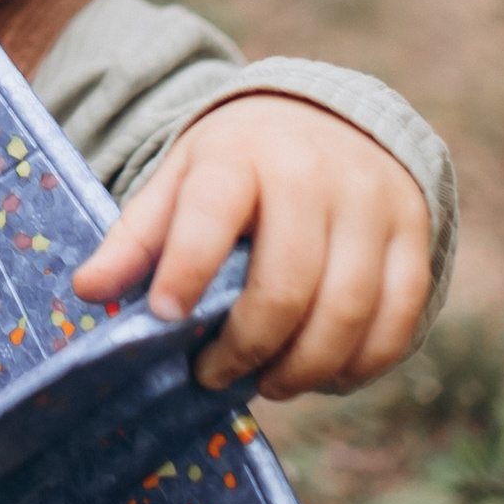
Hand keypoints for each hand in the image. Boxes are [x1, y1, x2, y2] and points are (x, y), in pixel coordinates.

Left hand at [75, 96, 432, 400]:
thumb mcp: (179, 183)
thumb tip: (88, 291)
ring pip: (348, 311)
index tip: (164, 317)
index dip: (185, 270)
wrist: (328, 120)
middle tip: (213, 376)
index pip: (211, 214)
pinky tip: (324, 377)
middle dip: (247, 347)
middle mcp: (315, 173)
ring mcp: (374, 203)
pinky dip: (362, 363)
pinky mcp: (415, 233)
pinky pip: (400, 316)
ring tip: (267, 384)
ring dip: (304, 368)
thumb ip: (137, 238)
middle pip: (287, 284)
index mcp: (241, 155)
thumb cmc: (238, 168)